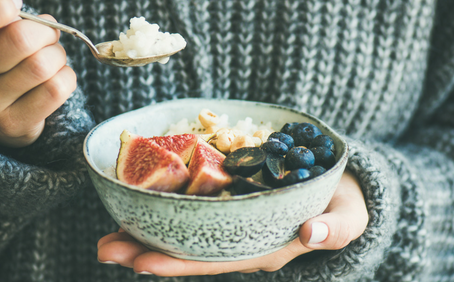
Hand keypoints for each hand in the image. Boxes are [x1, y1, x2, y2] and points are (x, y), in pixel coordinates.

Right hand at [0, 0, 75, 147]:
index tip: (15, 4)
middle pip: (20, 40)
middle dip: (44, 29)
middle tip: (46, 31)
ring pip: (43, 65)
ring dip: (58, 53)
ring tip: (50, 54)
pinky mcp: (13, 124)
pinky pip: (57, 89)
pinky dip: (66, 75)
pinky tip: (55, 75)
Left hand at [97, 171, 367, 275]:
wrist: (342, 189)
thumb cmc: (345, 205)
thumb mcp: (350, 216)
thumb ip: (337, 227)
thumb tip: (313, 234)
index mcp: (263, 250)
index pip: (213, 262)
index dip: (177, 264)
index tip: (140, 264)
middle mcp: (240, 242)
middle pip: (187, 252)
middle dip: (145, 253)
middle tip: (103, 248)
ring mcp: (232, 225)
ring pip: (182, 234)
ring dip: (144, 234)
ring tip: (106, 235)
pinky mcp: (229, 204)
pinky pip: (192, 211)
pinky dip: (163, 209)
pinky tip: (137, 205)